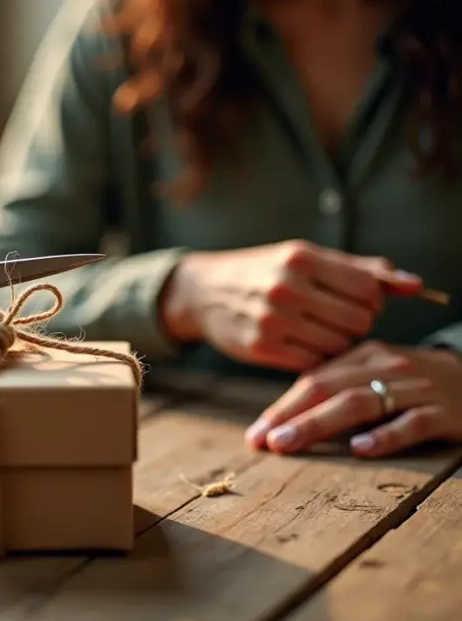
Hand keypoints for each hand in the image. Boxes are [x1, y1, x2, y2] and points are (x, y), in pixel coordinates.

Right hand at [159, 239, 423, 370]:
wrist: (202, 292)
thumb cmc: (263, 271)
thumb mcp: (305, 257)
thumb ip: (362, 270)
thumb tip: (417, 285)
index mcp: (300, 258)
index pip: (368, 288)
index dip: (373, 299)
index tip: (358, 300)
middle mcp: (285, 287)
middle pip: (359, 320)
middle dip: (358, 322)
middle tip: (339, 318)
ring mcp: (272, 320)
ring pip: (339, 345)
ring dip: (338, 342)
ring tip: (319, 329)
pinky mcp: (261, 348)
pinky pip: (314, 362)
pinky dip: (316, 357)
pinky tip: (303, 343)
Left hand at [245, 341, 461, 456]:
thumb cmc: (415, 384)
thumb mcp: (375, 375)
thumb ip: (337, 388)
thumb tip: (286, 418)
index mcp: (364, 356)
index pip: (314, 379)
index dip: (282, 407)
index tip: (257, 434)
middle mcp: (386, 367)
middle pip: (329, 389)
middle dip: (291, 416)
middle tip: (265, 441)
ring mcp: (416, 388)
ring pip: (361, 403)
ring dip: (320, 424)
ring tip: (291, 444)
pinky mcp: (445, 413)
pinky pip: (413, 423)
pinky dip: (386, 435)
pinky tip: (361, 448)